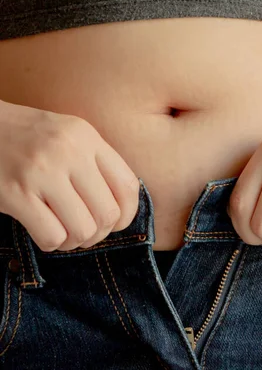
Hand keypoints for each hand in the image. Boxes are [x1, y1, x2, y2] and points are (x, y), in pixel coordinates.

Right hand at [0, 101, 139, 251]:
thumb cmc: (25, 136)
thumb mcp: (66, 135)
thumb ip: (94, 161)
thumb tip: (123, 206)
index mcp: (85, 136)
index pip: (127, 185)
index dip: (128, 213)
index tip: (117, 223)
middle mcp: (68, 151)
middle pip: (108, 213)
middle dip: (100, 233)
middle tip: (85, 232)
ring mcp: (41, 172)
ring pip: (83, 229)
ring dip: (76, 241)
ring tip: (64, 233)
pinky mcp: (15, 193)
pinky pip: (52, 236)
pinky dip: (52, 243)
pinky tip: (44, 232)